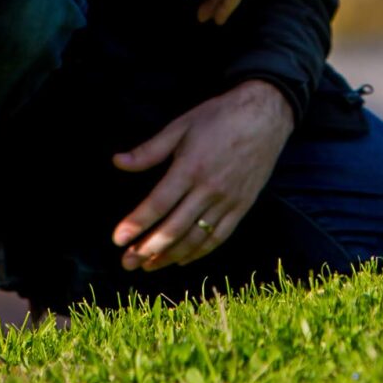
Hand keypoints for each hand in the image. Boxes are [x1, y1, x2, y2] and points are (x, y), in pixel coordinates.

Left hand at [109, 80, 294, 272]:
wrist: (265, 116)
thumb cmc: (219, 117)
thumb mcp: (180, 126)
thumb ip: (149, 150)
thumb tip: (118, 162)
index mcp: (190, 168)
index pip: (158, 204)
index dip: (136, 224)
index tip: (117, 239)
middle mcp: (209, 189)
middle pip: (174, 228)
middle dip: (147, 248)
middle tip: (126, 262)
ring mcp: (227, 201)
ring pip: (195, 238)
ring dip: (169, 255)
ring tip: (148, 266)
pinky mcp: (242, 206)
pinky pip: (218, 236)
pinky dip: (199, 252)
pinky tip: (181, 259)